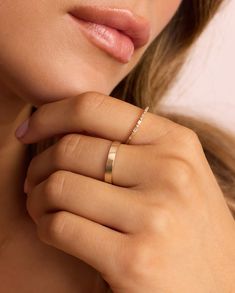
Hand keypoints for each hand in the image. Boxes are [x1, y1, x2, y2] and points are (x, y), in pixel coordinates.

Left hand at [16, 92, 234, 292]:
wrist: (218, 287)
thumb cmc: (188, 226)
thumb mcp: (174, 173)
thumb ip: (133, 146)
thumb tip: (68, 126)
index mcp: (177, 143)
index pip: (94, 106)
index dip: (51, 113)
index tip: (30, 129)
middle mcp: (170, 172)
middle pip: (71, 148)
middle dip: (39, 164)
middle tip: (35, 180)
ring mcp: (155, 216)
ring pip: (59, 186)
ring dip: (38, 197)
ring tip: (43, 206)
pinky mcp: (133, 260)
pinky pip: (60, 226)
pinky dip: (45, 226)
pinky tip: (53, 229)